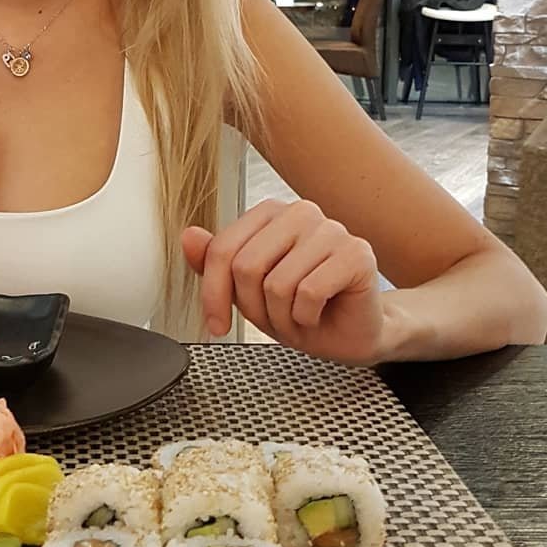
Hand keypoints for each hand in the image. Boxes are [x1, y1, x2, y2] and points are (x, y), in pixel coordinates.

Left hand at [181, 199, 385, 365]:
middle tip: (274, 318)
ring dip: (283, 317)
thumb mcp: (246, 290)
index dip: (213, 293)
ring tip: (298, 316)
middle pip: (247, 266)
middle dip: (254, 308)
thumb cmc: (299, 308)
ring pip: (278, 284)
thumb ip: (216, 262)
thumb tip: (189, 236)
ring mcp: (332, 229)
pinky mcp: (357, 253)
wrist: (348, 334)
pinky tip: (318, 314)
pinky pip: (309, 294)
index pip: (223, 249)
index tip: (216, 324)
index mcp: (270, 213)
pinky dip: (307, 318)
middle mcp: (300, 212)